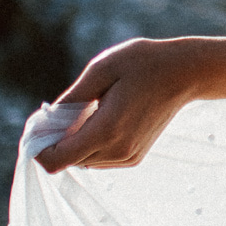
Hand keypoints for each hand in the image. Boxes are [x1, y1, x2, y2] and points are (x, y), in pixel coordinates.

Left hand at [34, 37, 202, 173]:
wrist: (186, 73)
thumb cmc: (143, 63)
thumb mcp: (102, 69)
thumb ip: (72, 98)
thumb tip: (45, 121)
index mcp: (107, 130)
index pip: (57, 161)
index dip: (39, 148)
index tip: (40, 125)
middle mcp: (117, 150)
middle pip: (67, 161)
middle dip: (56, 141)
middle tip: (63, 110)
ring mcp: (128, 156)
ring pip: (82, 161)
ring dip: (74, 141)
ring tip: (89, 109)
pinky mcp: (134, 156)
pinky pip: (98, 159)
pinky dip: (91, 143)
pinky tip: (103, 117)